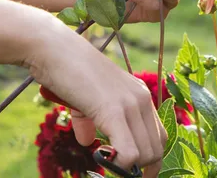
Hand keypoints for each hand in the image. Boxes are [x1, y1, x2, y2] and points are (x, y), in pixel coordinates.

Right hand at [29, 15, 166, 176]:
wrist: (57, 50)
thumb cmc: (70, 73)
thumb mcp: (87, 100)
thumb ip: (91, 121)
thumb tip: (88, 142)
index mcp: (139, 96)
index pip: (159, 136)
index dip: (147, 159)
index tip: (128, 169)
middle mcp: (142, 99)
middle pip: (157, 149)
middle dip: (141, 169)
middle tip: (117, 172)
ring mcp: (131, 104)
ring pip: (147, 154)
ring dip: (129, 169)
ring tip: (106, 163)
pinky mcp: (114, 111)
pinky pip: (129, 153)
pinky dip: (119, 165)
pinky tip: (100, 157)